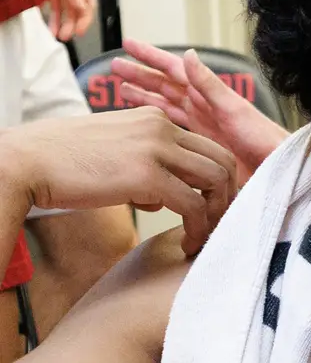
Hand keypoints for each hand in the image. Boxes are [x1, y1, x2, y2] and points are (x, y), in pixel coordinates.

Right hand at [0, 109, 236, 253]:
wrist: (31, 161)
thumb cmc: (66, 164)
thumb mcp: (115, 154)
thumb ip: (145, 168)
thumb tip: (159, 198)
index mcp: (155, 119)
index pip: (208, 147)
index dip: (218, 182)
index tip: (211, 208)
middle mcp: (161, 127)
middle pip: (222, 161)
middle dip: (227, 198)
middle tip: (217, 225)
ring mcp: (157, 148)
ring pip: (216, 181)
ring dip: (216, 215)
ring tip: (202, 237)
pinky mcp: (148, 175)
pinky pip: (194, 205)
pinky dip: (197, 228)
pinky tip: (186, 243)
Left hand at [44, 0, 95, 41]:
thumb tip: (80, 6)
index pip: (88, 4)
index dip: (85, 20)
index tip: (78, 32)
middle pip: (76, 9)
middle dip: (71, 24)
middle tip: (65, 36)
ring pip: (63, 8)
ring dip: (60, 22)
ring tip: (56, 33)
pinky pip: (51, 2)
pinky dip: (50, 13)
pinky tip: (47, 20)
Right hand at [113, 39, 287, 187]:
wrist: (279, 170)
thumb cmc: (262, 139)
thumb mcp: (233, 109)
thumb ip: (209, 84)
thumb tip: (189, 53)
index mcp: (208, 95)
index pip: (174, 69)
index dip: (151, 57)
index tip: (128, 45)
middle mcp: (203, 108)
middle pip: (165, 86)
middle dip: (141, 75)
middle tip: (113, 67)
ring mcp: (202, 127)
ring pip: (166, 106)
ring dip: (145, 97)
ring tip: (120, 90)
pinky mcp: (202, 147)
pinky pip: (174, 130)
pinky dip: (158, 124)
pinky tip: (145, 124)